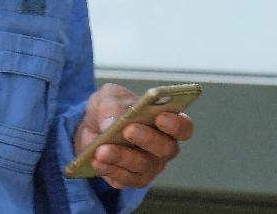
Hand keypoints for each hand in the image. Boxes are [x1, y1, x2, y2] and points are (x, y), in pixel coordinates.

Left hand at [73, 83, 194, 189]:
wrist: (93, 126)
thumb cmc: (112, 108)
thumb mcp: (109, 97)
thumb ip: (112, 105)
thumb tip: (112, 122)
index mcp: (167, 121)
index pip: (184, 126)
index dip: (175, 124)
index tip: (160, 117)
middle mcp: (164, 147)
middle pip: (166, 149)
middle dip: (147, 139)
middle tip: (128, 130)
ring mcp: (150, 166)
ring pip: (143, 166)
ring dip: (122, 157)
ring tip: (102, 149)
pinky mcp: (132, 179)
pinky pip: (124, 179)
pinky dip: (110, 170)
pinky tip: (96, 161)